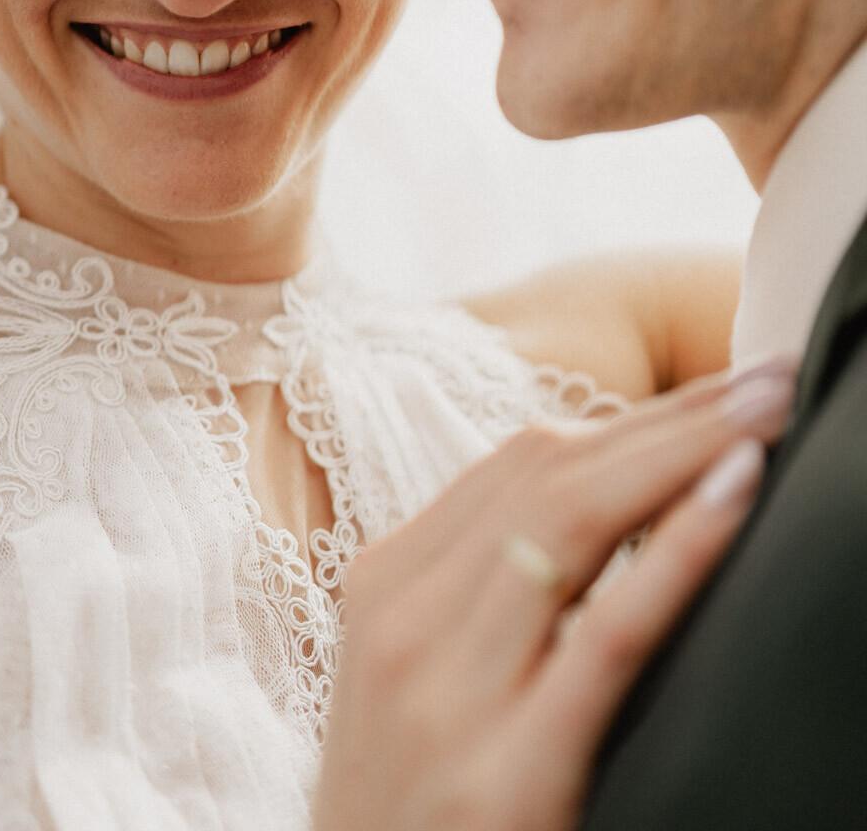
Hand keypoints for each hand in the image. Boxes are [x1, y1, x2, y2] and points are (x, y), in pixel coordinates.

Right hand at [312, 359, 795, 830]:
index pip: (519, 465)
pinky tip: (735, 498)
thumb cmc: (403, 819)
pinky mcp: (503, 775)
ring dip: (687, 450)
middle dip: (671, 412)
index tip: (713, 387)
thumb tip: (602, 513)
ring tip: (769, 412)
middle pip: (552, 474)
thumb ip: (478, 600)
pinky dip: (677, 550)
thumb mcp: (413, 690)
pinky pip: (604, 631)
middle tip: (770, 369)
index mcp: (383, 589)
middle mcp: (404, 622)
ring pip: (575, 523)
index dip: (629, 416)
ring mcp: (447, 696)